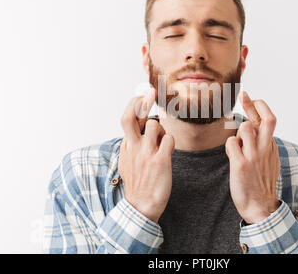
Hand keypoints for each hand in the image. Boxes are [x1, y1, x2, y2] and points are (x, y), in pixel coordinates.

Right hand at [118, 88, 174, 222]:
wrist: (141, 206)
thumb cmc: (138, 182)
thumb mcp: (128, 161)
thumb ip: (132, 143)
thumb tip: (140, 127)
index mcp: (126, 145)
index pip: (126, 118)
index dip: (135, 104)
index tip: (144, 97)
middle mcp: (133, 147)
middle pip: (130, 116)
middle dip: (142, 101)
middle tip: (152, 92)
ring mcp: (146, 154)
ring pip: (157, 125)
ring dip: (164, 130)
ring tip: (163, 142)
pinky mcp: (160, 161)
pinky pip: (169, 139)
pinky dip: (171, 142)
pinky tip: (169, 151)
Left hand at [226, 91, 280, 223]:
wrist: (260, 206)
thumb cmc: (261, 182)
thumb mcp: (268, 160)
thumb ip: (262, 143)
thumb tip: (253, 126)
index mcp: (271, 146)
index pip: (268, 119)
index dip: (258, 106)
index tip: (250, 97)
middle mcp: (265, 148)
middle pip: (266, 118)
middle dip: (253, 104)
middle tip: (244, 96)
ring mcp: (254, 156)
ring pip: (244, 127)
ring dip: (237, 132)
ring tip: (237, 146)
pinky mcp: (241, 164)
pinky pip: (231, 143)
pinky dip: (229, 146)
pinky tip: (232, 156)